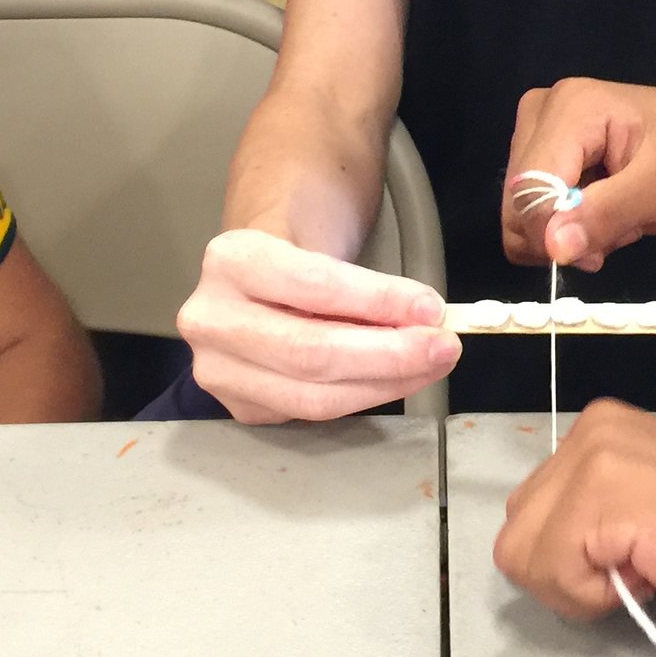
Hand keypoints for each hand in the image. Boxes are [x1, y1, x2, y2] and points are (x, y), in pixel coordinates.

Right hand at [176, 228, 458, 422]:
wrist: (254, 277)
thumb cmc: (296, 255)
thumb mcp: (323, 243)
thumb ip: (365, 282)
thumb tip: (423, 319)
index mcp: (231, 261)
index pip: (314, 286)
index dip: (378, 302)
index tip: (431, 309)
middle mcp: (212, 319)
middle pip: (311, 353)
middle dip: (389, 355)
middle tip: (443, 347)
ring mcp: (219, 371)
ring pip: (314, 397)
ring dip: (384, 384)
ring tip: (429, 364)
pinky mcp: (239, 407)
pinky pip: (313, 414)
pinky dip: (363, 397)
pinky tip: (393, 378)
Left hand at [495, 400, 655, 649]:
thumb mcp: (643, 511)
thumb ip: (592, 513)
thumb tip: (545, 547)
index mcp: (600, 429)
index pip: (529, 515)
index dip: (574, 559)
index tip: (639, 552)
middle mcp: (591, 429)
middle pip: (516, 535)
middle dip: (567, 576)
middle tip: (642, 567)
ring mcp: (597, 457)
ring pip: (522, 557)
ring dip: (579, 588)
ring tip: (648, 569)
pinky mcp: (607, 496)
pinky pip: (553, 572)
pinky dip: (594, 597)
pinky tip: (653, 573)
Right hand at [501, 78, 655, 269]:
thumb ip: (607, 213)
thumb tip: (554, 246)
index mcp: (570, 107)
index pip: (531, 186)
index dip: (553, 232)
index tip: (596, 257)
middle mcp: (541, 114)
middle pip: (518, 202)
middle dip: (565, 233)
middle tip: (619, 231)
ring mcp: (537, 134)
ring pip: (521, 216)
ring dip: (568, 234)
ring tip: (616, 218)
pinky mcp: (541, 158)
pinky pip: (531, 216)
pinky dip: (566, 230)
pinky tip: (603, 214)